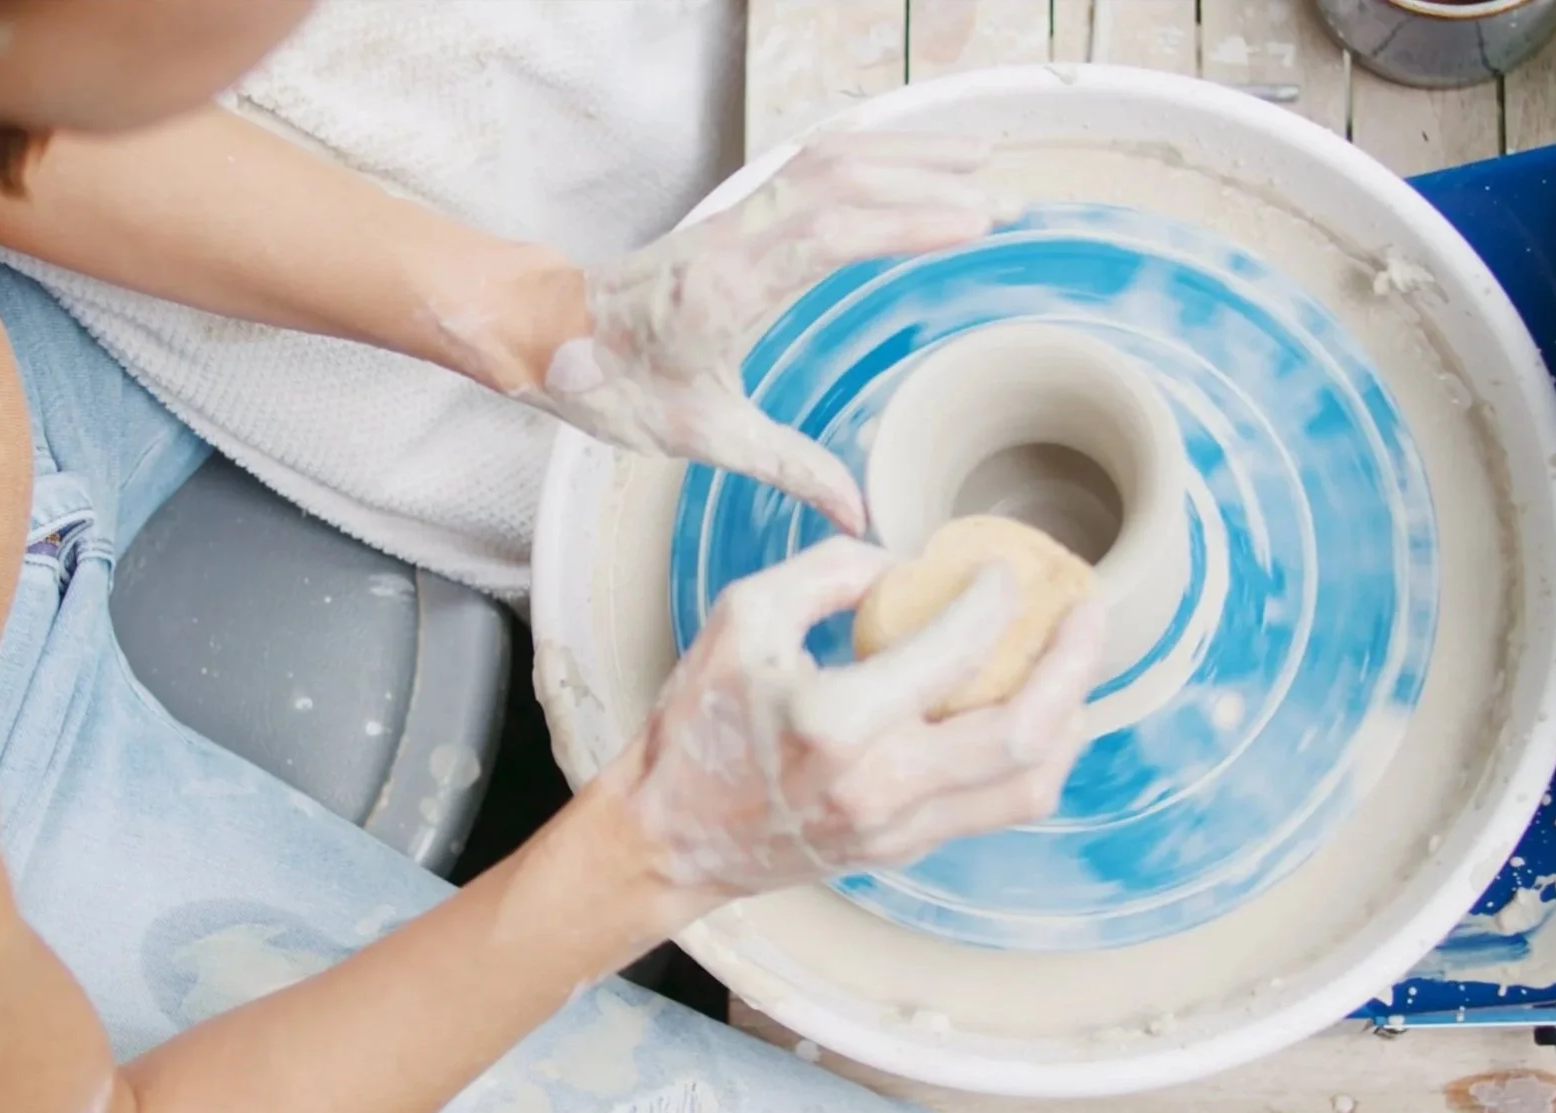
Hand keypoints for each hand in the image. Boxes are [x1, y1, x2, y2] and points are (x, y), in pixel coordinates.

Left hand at [516, 133, 1022, 534]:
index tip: (974, 219)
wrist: (551, 334)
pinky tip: (906, 160)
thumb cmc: (617, 386)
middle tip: (1003, 197)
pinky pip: (807, 165)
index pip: (831, 235)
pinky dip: (866, 154)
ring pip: (827, 161)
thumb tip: (860, 516)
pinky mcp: (735, 215)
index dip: (906, 222)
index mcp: (727, 290)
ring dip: (904, 156)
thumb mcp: (705, 438)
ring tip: (977, 159)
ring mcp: (734, 220)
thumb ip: (790, 469)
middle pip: (842, 180)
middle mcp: (734, 240)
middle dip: (928, 180)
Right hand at [610, 537, 1103, 899]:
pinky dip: (1033, 754)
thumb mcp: (741, 618)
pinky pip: (998, 805)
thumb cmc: (697, 723)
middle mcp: (879, 786)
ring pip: (1028, 783)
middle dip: (1073, 664)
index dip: (996, 601)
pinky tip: (1036, 712)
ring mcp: (898, 828)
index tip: (1004, 571)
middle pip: (1021, 734)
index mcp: (834, 723)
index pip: (952, 652)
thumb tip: (905, 564)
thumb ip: (828, 573)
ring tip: (1074, 663)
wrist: (669, 837)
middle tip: (1087, 609)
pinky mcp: (905, 849)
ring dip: (1068, 717)